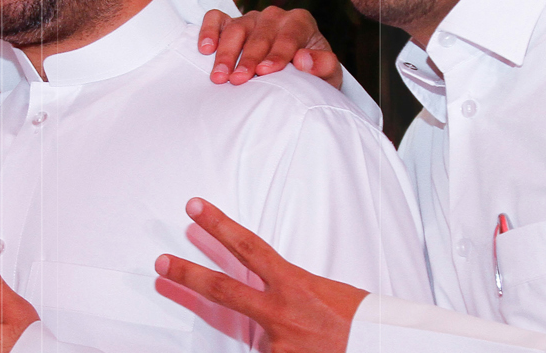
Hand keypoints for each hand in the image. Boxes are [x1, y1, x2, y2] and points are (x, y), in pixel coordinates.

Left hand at [156, 198, 366, 352]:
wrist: (384, 348)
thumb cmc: (362, 321)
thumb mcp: (327, 291)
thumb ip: (289, 288)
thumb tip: (268, 290)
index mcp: (295, 283)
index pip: (248, 247)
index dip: (219, 225)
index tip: (195, 208)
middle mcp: (280, 311)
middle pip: (222, 288)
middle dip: (187, 274)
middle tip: (161, 263)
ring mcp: (277, 342)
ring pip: (254, 335)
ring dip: (275, 336)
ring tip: (308, 339)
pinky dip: (282, 352)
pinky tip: (306, 349)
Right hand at [198, 7, 340, 86]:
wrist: (297, 74)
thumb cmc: (312, 74)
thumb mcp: (328, 74)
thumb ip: (323, 66)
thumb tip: (303, 59)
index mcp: (300, 22)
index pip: (288, 36)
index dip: (277, 54)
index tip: (266, 71)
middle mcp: (275, 16)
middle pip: (259, 34)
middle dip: (247, 59)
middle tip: (237, 80)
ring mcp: (250, 18)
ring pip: (236, 28)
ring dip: (226, 53)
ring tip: (219, 76)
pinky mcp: (231, 22)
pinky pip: (216, 19)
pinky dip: (208, 30)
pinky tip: (205, 49)